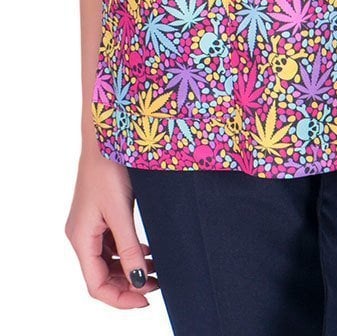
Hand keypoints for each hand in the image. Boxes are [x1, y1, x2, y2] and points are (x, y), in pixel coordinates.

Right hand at [65, 142, 159, 307]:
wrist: (107, 134)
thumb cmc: (108, 167)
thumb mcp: (120, 212)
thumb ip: (129, 249)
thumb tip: (139, 281)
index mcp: (81, 238)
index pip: (96, 285)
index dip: (121, 298)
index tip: (147, 299)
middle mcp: (82, 235)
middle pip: (101, 276)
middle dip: (128, 284)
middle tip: (157, 284)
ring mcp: (90, 225)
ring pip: (108, 261)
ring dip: (130, 268)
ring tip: (157, 268)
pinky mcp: (100, 214)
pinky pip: (112, 244)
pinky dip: (129, 252)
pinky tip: (147, 250)